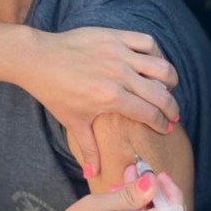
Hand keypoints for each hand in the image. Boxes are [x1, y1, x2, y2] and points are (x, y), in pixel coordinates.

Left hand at [25, 28, 179, 177]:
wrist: (37, 59)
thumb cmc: (54, 92)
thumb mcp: (73, 122)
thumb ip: (89, 148)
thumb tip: (93, 175)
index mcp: (111, 98)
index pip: (149, 114)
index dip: (162, 124)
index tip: (166, 128)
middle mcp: (119, 75)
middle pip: (161, 94)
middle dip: (172, 108)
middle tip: (173, 114)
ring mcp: (118, 53)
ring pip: (160, 67)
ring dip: (170, 80)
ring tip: (169, 88)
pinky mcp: (114, 36)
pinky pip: (146, 42)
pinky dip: (157, 52)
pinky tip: (154, 63)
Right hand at [38, 169, 182, 210]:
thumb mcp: (94, 206)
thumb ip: (127, 196)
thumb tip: (154, 183)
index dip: (172, 193)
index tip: (157, 176)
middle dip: (154, 190)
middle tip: (134, 171)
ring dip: (142, 198)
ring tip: (119, 183)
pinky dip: (134, 209)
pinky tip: (116, 199)